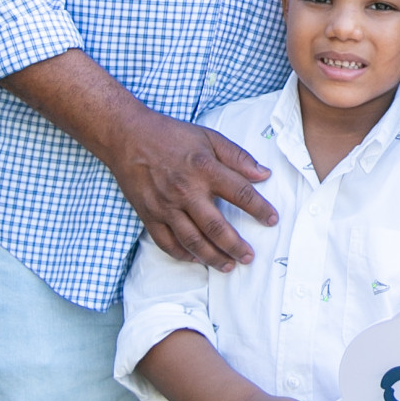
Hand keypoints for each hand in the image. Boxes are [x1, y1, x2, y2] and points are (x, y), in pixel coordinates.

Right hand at [113, 116, 275, 269]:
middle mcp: (185, 191)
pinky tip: (196, 259)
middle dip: (236, 246)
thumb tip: (264, 174)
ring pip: (192, 241)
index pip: (240, 193)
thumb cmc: (171, 135)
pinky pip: (167, 243)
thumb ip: (238, 156)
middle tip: (249, 257)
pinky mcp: (148, 215)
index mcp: (204, 169)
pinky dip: (183, 255)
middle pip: (216, 227)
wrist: (127, 136)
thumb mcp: (209, 136)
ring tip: (228, 266)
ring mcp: (165, 206)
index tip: (272, 220)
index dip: (260, 209)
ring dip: (212, 257)